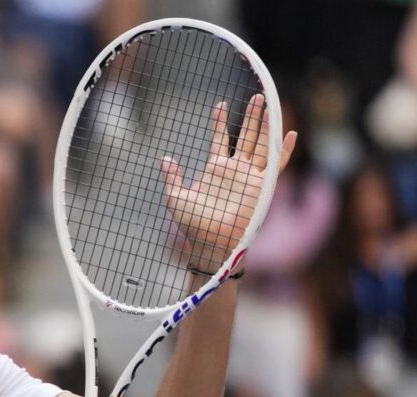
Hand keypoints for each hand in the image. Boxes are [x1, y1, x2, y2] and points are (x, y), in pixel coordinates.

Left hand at [161, 94, 296, 272]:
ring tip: (268, 104)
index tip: (220, 104)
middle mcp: (236, 170)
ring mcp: (250, 177)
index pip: (221, 139)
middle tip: (256, 96)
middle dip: (251, 116)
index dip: (221, 121)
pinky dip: (284, 150)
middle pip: (246, 136)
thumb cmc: (193, 225)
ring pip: (262, 144)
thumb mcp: (176, 198)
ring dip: (266, 125)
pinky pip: (276, 165)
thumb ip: (172, 177)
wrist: (210, 242)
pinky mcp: (263, 187)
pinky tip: (289, 134)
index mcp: (216, 169)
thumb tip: (165, 159)